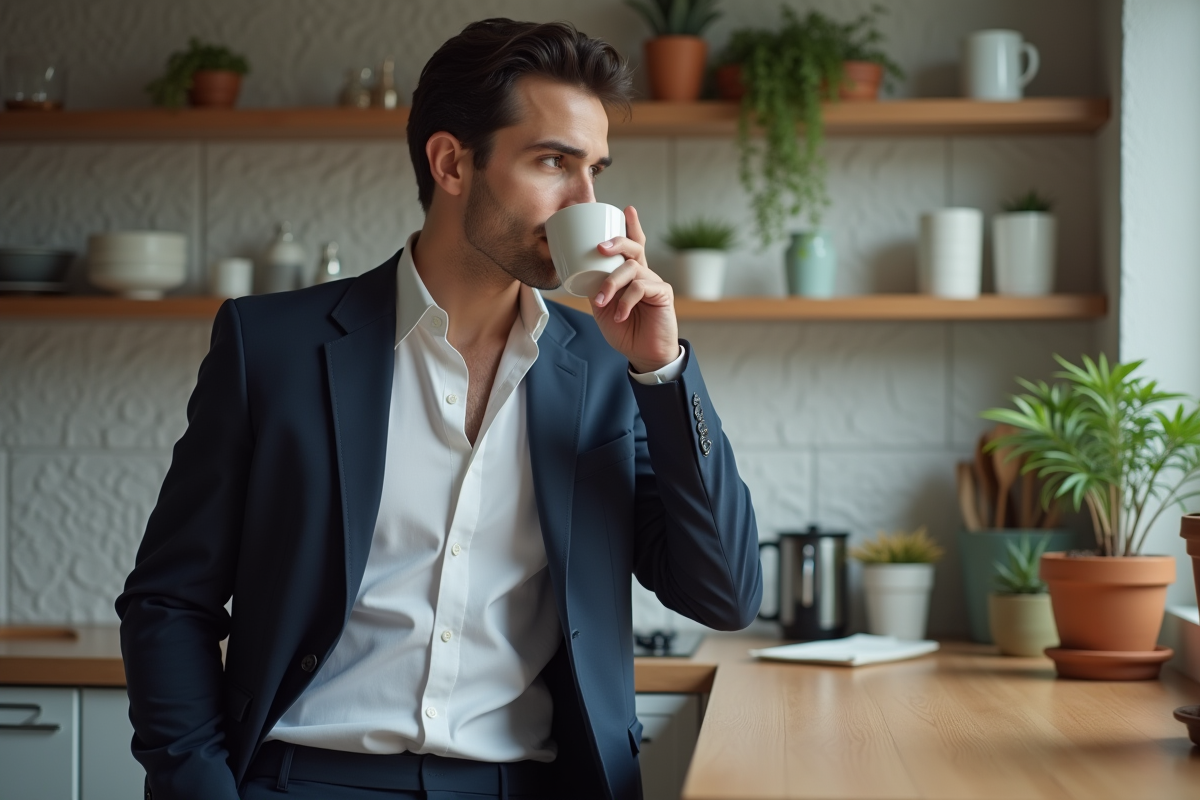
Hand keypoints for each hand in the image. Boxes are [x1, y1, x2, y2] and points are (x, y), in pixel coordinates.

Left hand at [590, 206, 679, 373]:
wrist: (643, 354)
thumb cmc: (625, 330)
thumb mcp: (603, 307)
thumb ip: (596, 288)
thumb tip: (578, 271)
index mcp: (631, 274)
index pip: (633, 244)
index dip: (631, 226)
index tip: (626, 209)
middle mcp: (644, 273)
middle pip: (633, 248)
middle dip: (617, 241)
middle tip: (600, 247)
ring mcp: (655, 282)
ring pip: (631, 268)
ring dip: (612, 283)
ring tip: (602, 301)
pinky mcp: (663, 294)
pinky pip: (641, 287)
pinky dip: (626, 301)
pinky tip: (619, 314)